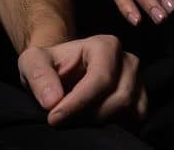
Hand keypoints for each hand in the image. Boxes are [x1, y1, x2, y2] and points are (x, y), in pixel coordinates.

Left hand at [18, 35, 146, 127]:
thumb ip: (38, 75)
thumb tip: (52, 100)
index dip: (78, 103)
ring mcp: (138, 81)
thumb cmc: (49, 64)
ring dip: (99, 123)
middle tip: (61, 122)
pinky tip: (91, 126)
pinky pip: (136, 121)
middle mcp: (128, 61)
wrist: (62, 71)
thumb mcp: (33, 62)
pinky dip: (115, 127)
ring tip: (74, 122)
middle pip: (118, 98)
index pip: (100, 79)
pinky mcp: (140, 100)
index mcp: (105, 45)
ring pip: (128, 111)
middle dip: (88, 116)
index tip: (54, 118)